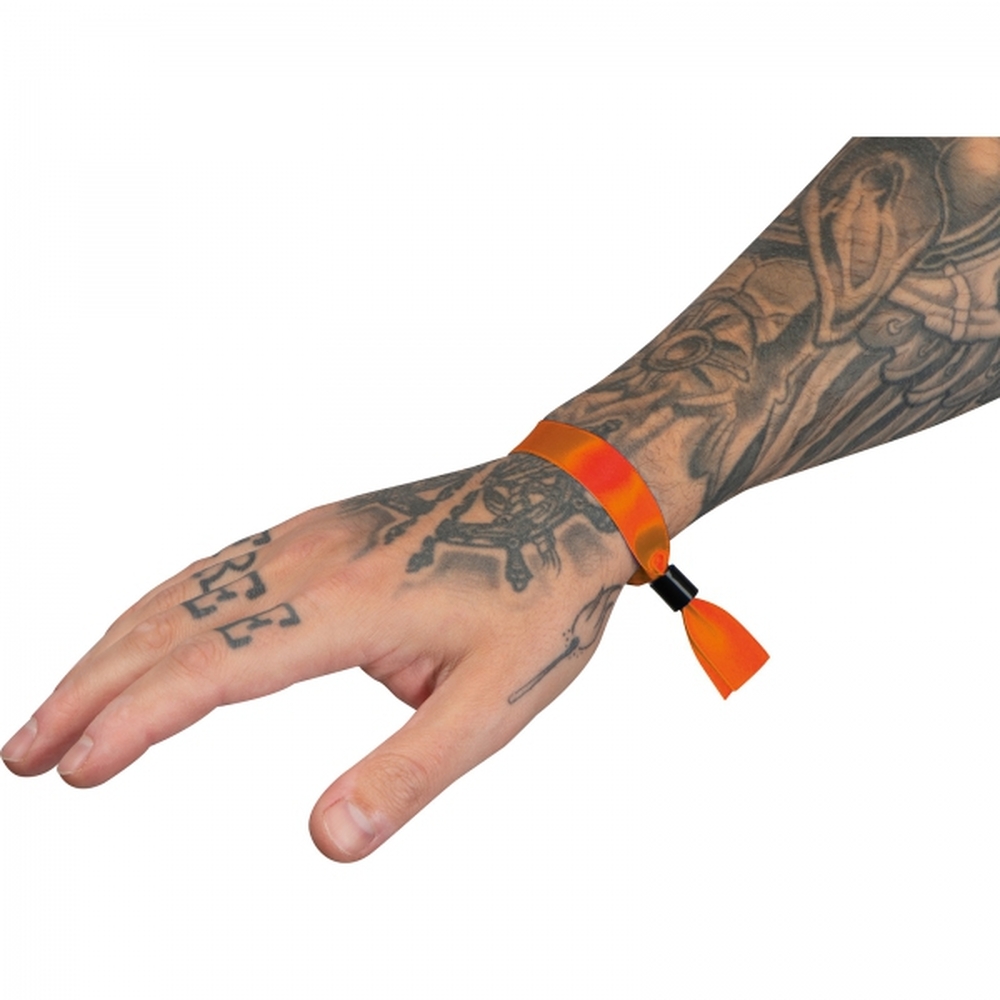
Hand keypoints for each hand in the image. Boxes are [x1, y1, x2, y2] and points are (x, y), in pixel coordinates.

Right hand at [2, 455, 635, 860]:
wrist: (568, 503)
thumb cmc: (538, 598)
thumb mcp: (493, 704)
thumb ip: (408, 774)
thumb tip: (324, 842)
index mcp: (349, 606)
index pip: (215, 666)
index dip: (136, 718)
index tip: (74, 769)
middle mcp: (312, 559)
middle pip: (174, 623)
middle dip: (91, 689)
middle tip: (25, 753)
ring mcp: (312, 536)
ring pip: (185, 589)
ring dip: (113, 646)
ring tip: (60, 705)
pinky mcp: (321, 530)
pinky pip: (219, 566)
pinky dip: (161, 608)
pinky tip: (143, 634)